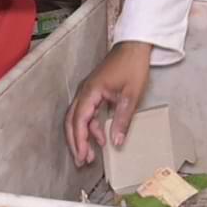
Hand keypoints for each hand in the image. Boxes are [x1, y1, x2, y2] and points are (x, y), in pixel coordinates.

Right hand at [66, 41, 152, 165]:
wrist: (135, 46)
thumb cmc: (133, 66)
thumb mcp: (131, 96)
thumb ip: (122, 120)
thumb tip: (116, 142)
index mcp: (91, 91)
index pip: (79, 120)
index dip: (79, 141)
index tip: (83, 156)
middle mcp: (84, 91)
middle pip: (72, 120)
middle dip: (75, 142)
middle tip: (81, 161)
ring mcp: (88, 90)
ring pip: (77, 117)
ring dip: (82, 135)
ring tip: (89, 154)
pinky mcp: (94, 90)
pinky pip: (86, 111)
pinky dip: (90, 126)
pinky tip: (100, 137)